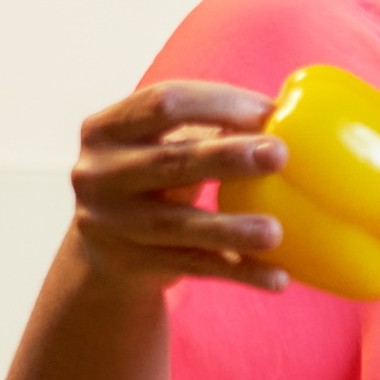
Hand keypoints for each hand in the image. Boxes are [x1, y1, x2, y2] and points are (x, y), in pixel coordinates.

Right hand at [70, 80, 289, 292]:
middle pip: (169, 161)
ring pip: (177, 226)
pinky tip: (277, 277)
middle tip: (278, 154)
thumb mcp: (160, 145)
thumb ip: (204, 128)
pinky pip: (194, 267)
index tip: (268, 111)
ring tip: (276, 231)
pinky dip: (239, 272)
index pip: (164, 102)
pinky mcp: (131, 265)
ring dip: (230, 227)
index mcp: (106, 128)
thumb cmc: (153, 178)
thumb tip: (281, 115)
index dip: (218, 102)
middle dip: (225, 157)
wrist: (105, 249)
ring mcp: (111, 223)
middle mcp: (98, 174)